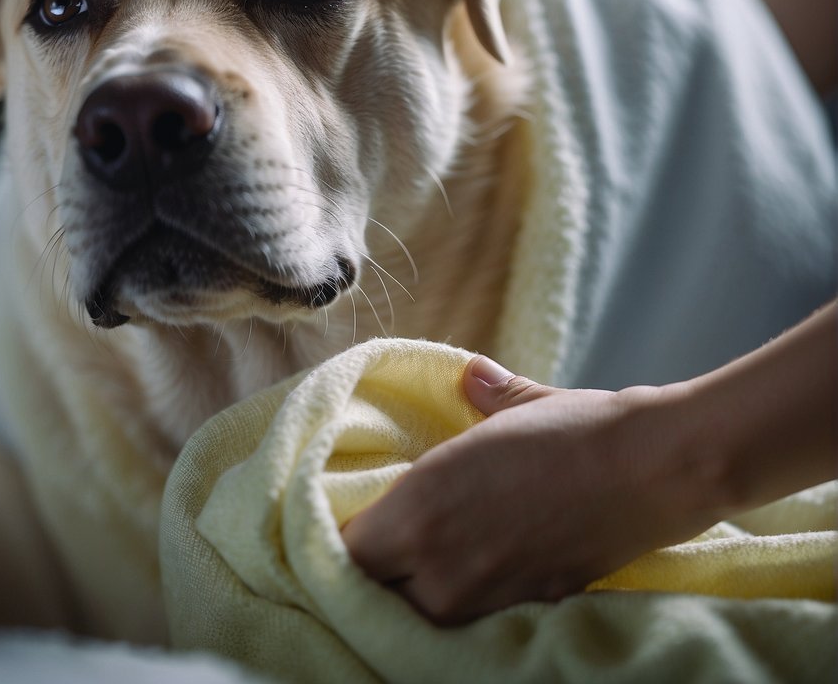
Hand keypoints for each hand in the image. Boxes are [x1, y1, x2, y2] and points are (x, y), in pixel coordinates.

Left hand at [341, 357, 715, 624]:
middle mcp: (439, 565)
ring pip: (418, 615)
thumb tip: (472, 377)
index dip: (342, 543)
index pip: (344, 552)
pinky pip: (468, 620)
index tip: (352, 526)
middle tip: (382, 552)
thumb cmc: (577, 430)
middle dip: (372, 575)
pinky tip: (471, 576)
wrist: (658, 469)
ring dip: (413, 594)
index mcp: (418, 510)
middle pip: (373, 593)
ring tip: (422, 566)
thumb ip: (480, 398)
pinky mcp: (526, 611)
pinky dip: (460, 604)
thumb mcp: (514, 408)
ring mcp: (483, 597)